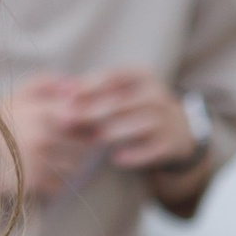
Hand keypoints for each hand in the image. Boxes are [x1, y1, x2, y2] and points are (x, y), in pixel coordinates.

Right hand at [0, 75, 98, 201]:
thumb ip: (48, 84)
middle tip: (66, 140)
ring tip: (52, 154)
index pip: (84, 117)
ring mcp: (39, 162)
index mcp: (41, 112)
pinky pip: (60, 184)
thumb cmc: (0, 121)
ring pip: (76, 165)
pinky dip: (55, 179)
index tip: (77, 122)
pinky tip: (41, 169)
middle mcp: (43, 138)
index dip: (86, 121)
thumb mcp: (20, 94)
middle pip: (85, 144)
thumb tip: (77, 87)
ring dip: (70, 162)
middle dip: (80, 143)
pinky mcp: (33, 183)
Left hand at [75, 66, 200, 172]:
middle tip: (67, 121)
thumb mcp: (120, 92)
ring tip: (89, 140)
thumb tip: (60, 89)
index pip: (112, 77)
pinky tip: (115, 159)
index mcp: (142, 76)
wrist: (175, 129)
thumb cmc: (134, 107)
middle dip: (91, 111)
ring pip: (136, 125)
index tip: (65, 96)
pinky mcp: (171, 142)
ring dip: (110, 133)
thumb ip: (92, 90)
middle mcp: (157, 94)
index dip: (88, 85)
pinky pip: (151, 150)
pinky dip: (133, 155)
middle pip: (121, 102)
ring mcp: (166, 119)